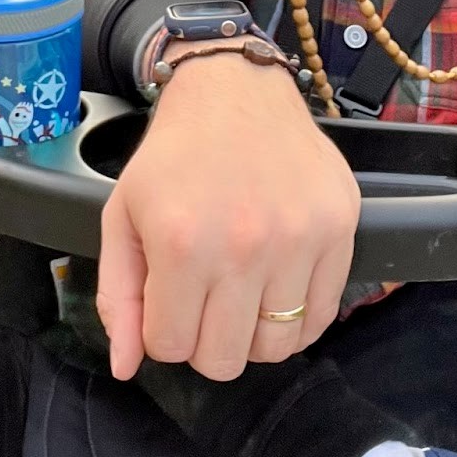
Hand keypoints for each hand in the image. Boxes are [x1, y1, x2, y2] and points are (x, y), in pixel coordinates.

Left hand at [97, 58, 359, 381]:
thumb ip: (118, 294)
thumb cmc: (175, 153)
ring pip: (276, 347)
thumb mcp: (122, 215)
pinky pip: (322, 317)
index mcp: (181, 242)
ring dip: (253, 333)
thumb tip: (125, 365)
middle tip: (205, 300)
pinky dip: (297, 319)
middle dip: (206, 341)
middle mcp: (243, 246)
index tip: (169, 302)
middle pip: (226, 359)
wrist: (234, 90)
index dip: (164, 332)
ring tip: (242, 291)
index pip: (172, 347)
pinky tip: (276, 287)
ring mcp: (298, 239)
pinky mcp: (338, 229)